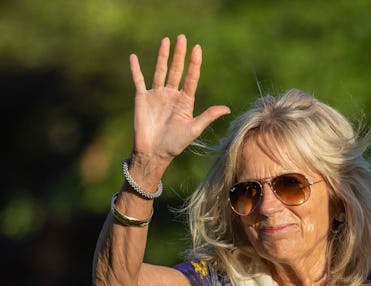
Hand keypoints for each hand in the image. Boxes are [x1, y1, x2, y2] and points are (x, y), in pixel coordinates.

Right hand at [129, 35, 230, 173]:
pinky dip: (135, 69)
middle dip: (180, 55)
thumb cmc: (175, 144)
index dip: (194, 64)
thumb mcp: (194, 129)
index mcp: (185, 102)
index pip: (191, 79)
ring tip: (167, 41)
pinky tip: (133, 57)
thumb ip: (208, 116)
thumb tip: (227, 108)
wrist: (155, 153)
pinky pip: (138, 80)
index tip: (197, 49)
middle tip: (182, 38)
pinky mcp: (142, 98)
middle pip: (176, 71)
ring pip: (160, 71)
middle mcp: (171, 95)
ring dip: (163, 57)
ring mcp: (157, 95)